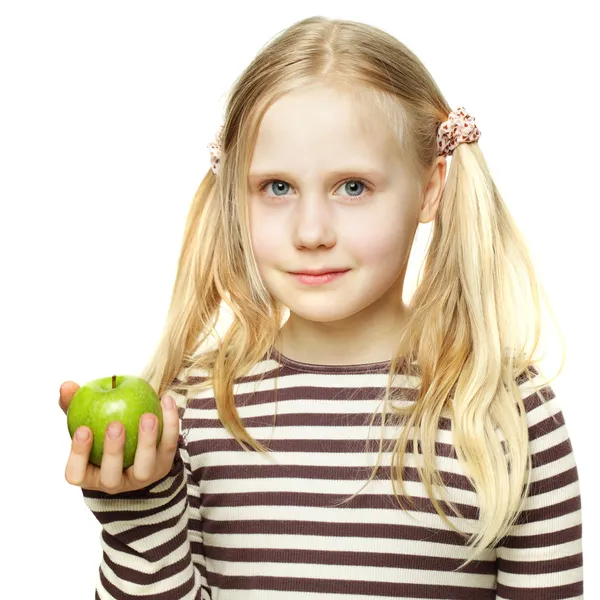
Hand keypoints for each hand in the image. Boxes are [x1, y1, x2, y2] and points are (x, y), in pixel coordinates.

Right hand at [60, 381, 179, 493]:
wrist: (137, 443)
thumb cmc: (102, 431)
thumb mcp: (88, 419)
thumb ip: (74, 404)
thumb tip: (67, 385)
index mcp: (89, 475)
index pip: (76, 474)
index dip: (77, 455)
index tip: (83, 429)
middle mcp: (113, 482)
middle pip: (111, 477)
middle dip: (112, 451)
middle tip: (115, 425)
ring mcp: (140, 478)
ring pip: (144, 468)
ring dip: (146, 441)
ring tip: (147, 416)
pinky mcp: (164, 466)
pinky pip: (168, 446)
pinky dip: (170, 423)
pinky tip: (166, 400)